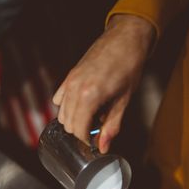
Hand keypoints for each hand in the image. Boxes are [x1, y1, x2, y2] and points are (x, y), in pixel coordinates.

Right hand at [53, 14, 154, 152]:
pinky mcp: (69, 76)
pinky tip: (82, 106)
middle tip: (96, 129)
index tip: (94, 142)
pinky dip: (67, 108)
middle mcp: (75, 89)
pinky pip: (60, 99)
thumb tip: (103, 147)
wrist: (125, 40)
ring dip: (74, 121)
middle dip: (80, 131)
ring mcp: (70, 81)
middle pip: (68, 124)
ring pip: (62, 113)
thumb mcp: (123, 102)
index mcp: (90, 97)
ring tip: (91, 117)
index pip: (78, 130)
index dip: (86, 140)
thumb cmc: (128, 68)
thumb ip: (111, 127)